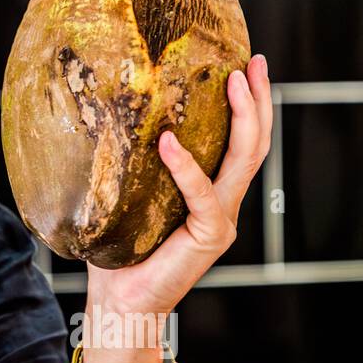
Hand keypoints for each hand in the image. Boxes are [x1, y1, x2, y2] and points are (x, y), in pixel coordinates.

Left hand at [84, 53, 272, 324]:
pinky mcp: (209, 237)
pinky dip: (185, 167)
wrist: (119, 301)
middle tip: (255, 61)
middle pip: (254, 144)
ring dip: (242, 117)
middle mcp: (223, 204)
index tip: (245, 64)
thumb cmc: (118, 250)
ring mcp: (220, 220)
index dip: (249, 105)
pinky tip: (167, 141)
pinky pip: (202, 195)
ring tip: (232, 81)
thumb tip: (104, 114)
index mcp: (209, 194)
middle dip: (258, 99)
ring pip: (243, 161)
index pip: (240, 143)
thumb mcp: (128, 196)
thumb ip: (131, 165)